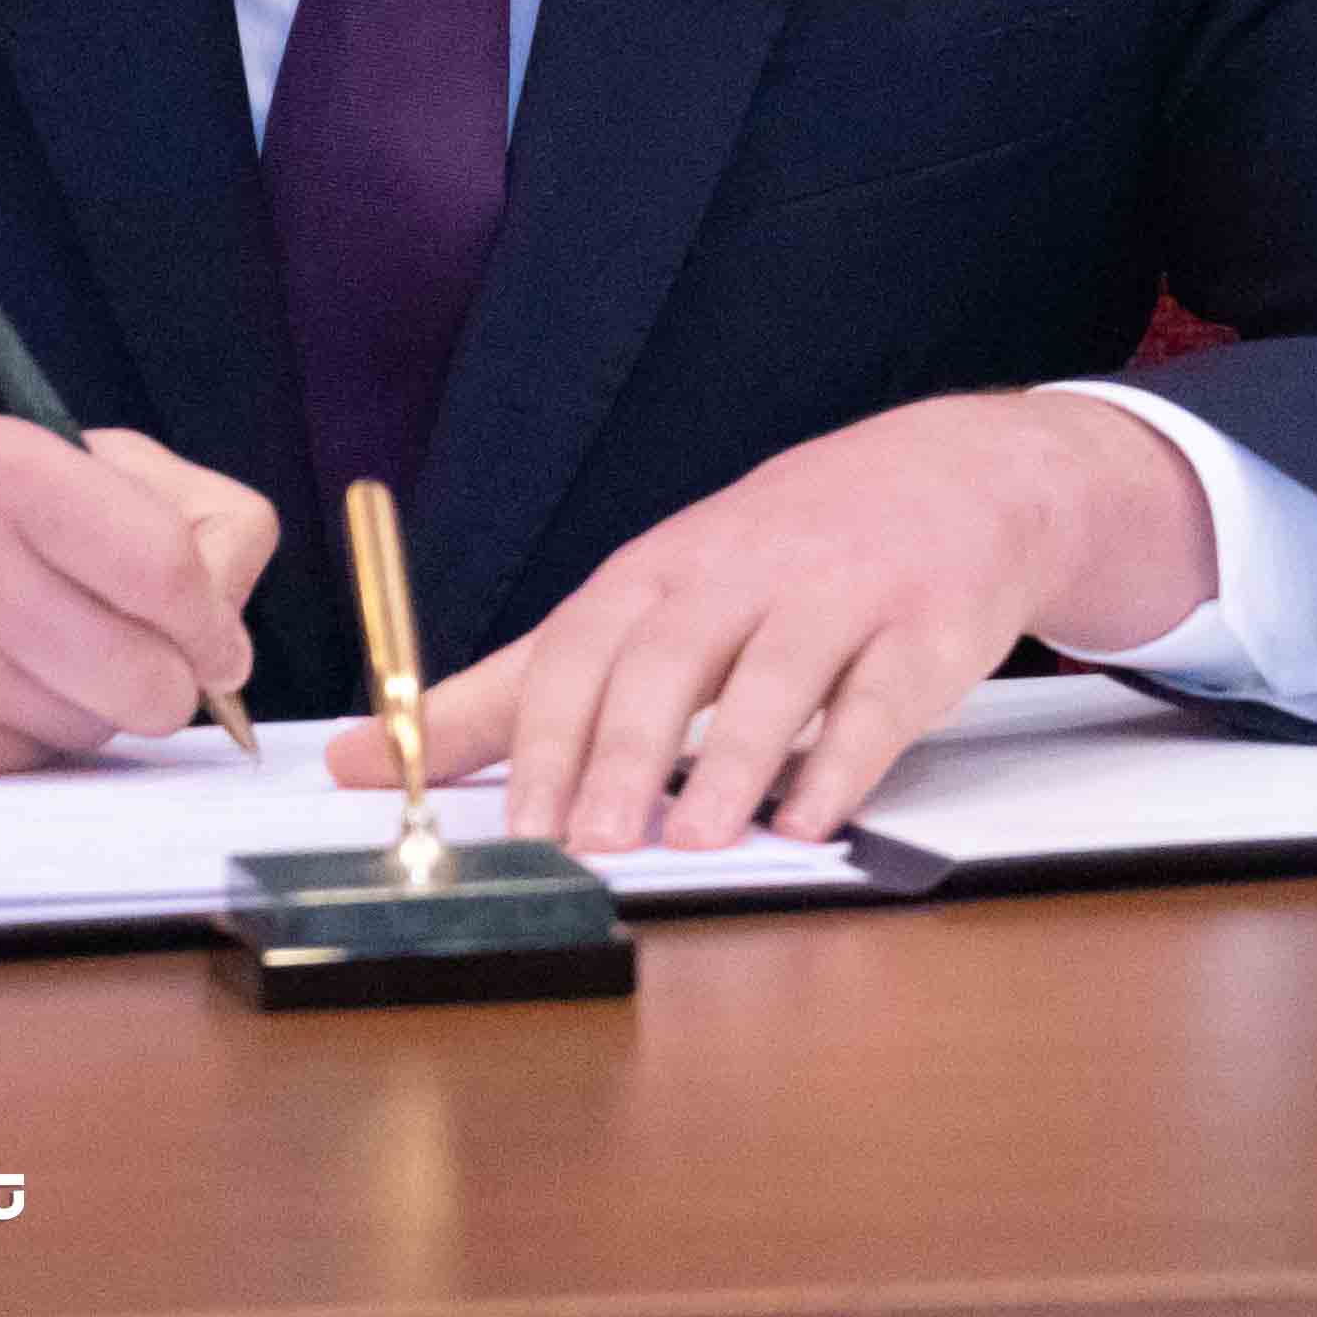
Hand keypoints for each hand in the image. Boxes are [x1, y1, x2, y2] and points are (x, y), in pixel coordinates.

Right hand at [0, 418, 277, 766]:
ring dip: (97, 709)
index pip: (175, 565)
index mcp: (5, 466)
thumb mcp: (39, 463)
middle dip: (173, 683)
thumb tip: (230, 643)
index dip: (218, 619)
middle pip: (157, 673)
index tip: (218, 642)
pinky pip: (33, 762)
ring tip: (36, 656)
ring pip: (101, 728)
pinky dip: (29, 738)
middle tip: (145, 662)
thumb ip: (160, 520)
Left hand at [334, 391, 1213, 850]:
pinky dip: (849, 756)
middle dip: (627, 749)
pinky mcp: (926, 625)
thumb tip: (360, 756)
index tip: (516, 824)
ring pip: (781, 670)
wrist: (957, 475)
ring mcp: (841, 593)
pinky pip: (886, 692)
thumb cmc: (778, 554)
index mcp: (661, 571)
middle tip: (592, 841)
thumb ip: (508, 689)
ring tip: (694, 839)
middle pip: (672, 654)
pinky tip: (814, 814)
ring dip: (735, 757)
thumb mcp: (641, 601)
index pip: (583, 646)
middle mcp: (744, 571)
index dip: (545, 734)